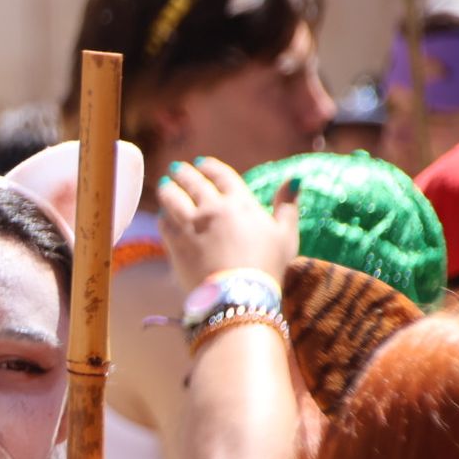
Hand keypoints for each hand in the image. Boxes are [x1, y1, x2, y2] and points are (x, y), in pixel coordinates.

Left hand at [157, 158, 300, 294]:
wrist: (238, 295)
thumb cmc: (267, 266)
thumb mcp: (286, 234)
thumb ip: (287, 205)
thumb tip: (295, 178)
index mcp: (240, 202)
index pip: (221, 175)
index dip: (209, 167)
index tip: (201, 163)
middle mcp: (212, 209)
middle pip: (192, 183)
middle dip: (182, 173)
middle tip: (176, 168)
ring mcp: (191, 226)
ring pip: (172, 199)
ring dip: (167, 190)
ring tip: (165, 185)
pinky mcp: (176, 244)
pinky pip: (164, 224)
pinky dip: (163, 217)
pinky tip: (163, 216)